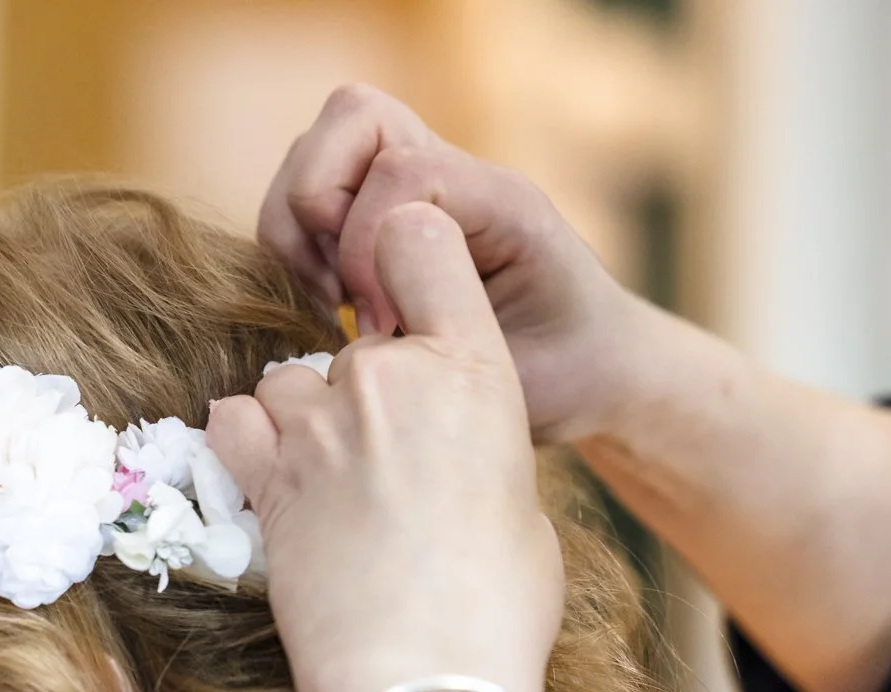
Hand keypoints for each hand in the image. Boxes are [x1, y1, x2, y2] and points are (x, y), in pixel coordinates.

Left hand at [209, 203, 563, 691]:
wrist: (423, 681)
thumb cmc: (496, 609)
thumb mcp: (521, 508)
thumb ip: (480, 448)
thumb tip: (454, 459)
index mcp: (476, 371)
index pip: (421, 240)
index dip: (406, 258)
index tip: (404, 303)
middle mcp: (391, 378)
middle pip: (360, 344)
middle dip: (371, 395)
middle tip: (392, 476)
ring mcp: (319, 425)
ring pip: (293, 382)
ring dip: (308, 421)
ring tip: (340, 489)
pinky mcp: (263, 476)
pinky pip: (236, 421)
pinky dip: (251, 443)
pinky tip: (279, 482)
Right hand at [258, 84, 656, 443]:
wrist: (592, 372)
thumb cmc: (567, 375)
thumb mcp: (515, 367)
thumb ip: (448, 324)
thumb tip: (365, 312)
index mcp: (499, 199)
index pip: (399, 168)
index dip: (365, 245)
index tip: (383, 327)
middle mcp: (452, 173)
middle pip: (350, 117)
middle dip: (317, 206)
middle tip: (341, 293)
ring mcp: (413, 187)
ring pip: (315, 152)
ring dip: (299, 231)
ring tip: (333, 304)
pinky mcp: (380, 214)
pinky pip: (309, 198)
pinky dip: (298, 249)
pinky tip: (332, 307)